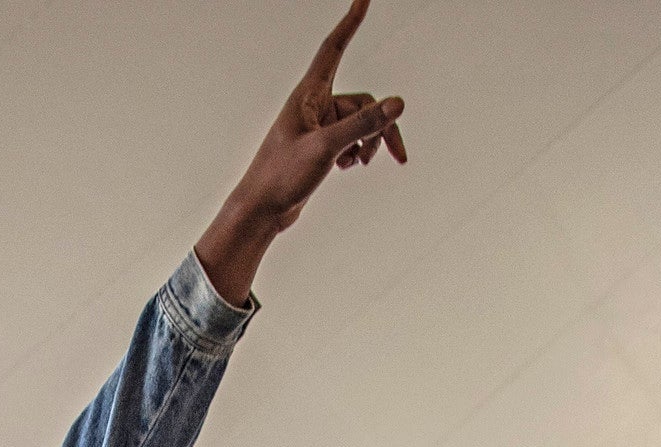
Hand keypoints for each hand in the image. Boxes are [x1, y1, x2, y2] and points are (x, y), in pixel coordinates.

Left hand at [194, 1, 406, 304]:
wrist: (262, 211)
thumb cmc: (282, 176)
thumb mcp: (326, 149)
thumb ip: (363, 125)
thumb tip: (398, 104)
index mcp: (309, 94)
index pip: (334, 47)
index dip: (351, 21)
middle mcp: (314, 104)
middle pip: (364, 102)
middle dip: (381, 127)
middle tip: (398, 156)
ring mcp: (319, 126)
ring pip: (361, 123)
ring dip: (368, 144)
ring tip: (357, 165)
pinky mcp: (321, 146)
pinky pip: (353, 139)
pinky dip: (358, 152)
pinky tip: (346, 168)